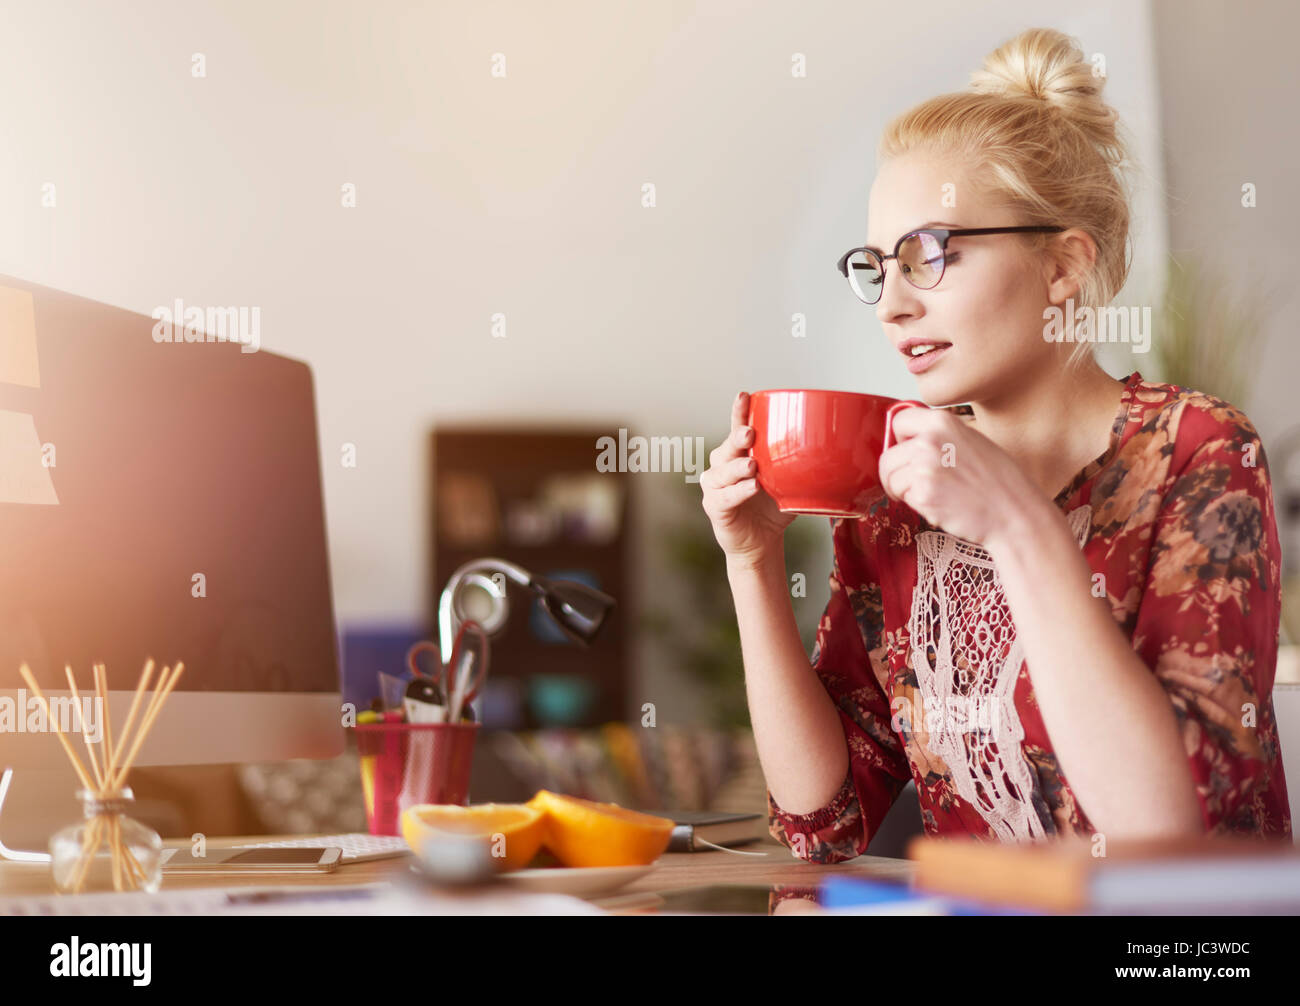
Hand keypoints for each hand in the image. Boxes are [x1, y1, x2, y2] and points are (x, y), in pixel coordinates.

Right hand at [700, 391, 794, 566]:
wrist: (761, 542)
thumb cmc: (774, 508)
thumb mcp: (792, 482)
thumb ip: (805, 466)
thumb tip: (841, 450)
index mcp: (740, 454)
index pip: (738, 429)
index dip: (739, 412)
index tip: (744, 396)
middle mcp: (723, 467)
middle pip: (726, 448)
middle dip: (737, 438)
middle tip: (750, 432)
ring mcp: (716, 488)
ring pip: (721, 472)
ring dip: (736, 466)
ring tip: (753, 465)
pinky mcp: (715, 508)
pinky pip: (724, 498)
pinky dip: (738, 492)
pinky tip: (751, 487)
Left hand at [876, 406, 1042, 547]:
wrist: (1013, 512)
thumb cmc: (998, 481)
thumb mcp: (970, 441)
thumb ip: (938, 436)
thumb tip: (907, 440)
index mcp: (942, 422)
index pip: (899, 421)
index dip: (900, 440)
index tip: (906, 452)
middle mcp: (929, 440)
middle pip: (888, 456)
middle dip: (897, 473)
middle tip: (914, 484)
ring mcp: (924, 467)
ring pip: (891, 478)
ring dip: (904, 491)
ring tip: (932, 495)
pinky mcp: (923, 493)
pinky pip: (903, 498)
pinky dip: (916, 505)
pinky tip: (940, 504)